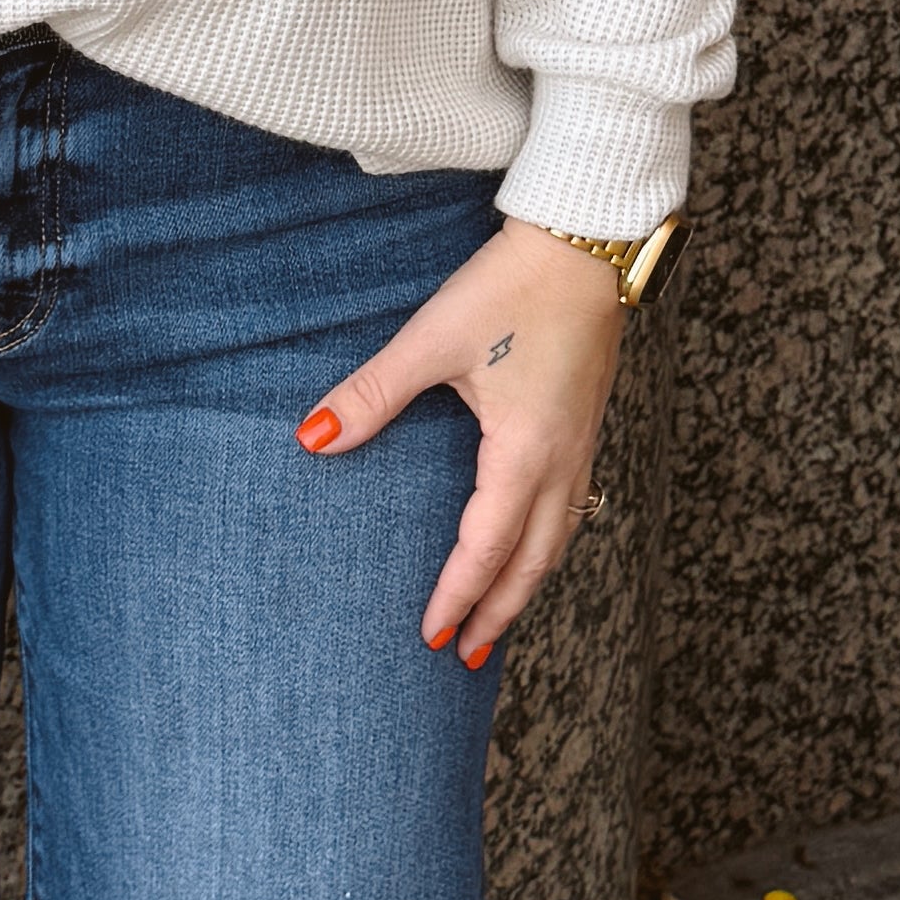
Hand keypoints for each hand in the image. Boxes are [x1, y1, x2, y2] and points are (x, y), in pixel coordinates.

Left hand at [298, 220, 627, 671]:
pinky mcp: (586, 424)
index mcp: (524, 450)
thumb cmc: (511, 286)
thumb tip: (313, 438)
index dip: (457, 597)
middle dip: (498, 615)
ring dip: (526, 585)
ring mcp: (582, 444)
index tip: (429, 637)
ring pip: (559, 539)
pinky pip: (571, 508)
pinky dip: (546, 546)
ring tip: (496, 622)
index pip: (486, 547)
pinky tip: (530, 548)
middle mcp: (562, 459)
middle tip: (464, 657)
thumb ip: (372, 395)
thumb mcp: (432, 340)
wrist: (584, 241)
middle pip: (533, 562)